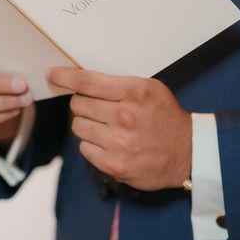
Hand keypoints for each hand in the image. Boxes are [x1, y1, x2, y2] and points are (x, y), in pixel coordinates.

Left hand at [48, 68, 190, 190]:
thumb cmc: (164, 115)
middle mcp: (125, 117)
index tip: (51, 74)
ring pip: (78, 126)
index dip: (64, 77)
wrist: (188, 152)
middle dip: (83, 103)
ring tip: (107, 126)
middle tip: (99, 108)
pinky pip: (84, 148)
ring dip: (87, 124)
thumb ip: (116, 83)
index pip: (87, 82)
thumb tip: (78, 78)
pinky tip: (109, 143)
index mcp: (134, 92)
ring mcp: (119, 143)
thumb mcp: (148, 88)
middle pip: (78, 104)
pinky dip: (92, 144)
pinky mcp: (115, 165)